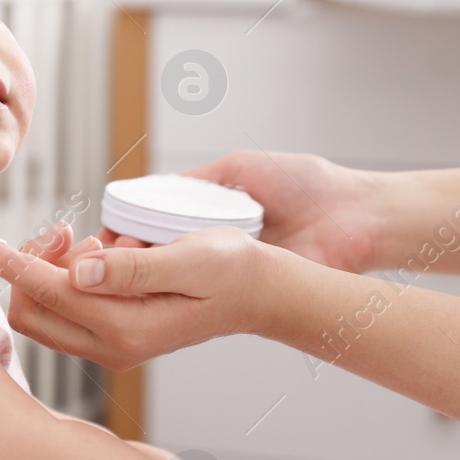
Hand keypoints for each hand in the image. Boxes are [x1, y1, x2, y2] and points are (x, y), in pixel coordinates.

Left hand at [0, 224, 278, 370]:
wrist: (259, 294)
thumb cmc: (231, 270)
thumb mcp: (191, 259)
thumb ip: (133, 267)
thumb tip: (79, 269)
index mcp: (125, 326)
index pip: (45, 291)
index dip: (5, 261)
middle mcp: (110, 345)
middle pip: (31, 308)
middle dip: (32, 264)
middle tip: (69, 231)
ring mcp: (110, 346)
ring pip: (44, 309)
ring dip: (50, 270)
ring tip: (95, 242)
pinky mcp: (113, 337)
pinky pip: (64, 309)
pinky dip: (65, 278)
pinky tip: (99, 255)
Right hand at [103, 150, 379, 273]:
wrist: (356, 216)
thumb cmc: (308, 184)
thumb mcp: (242, 167)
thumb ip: (198, 179)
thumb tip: (152, 188)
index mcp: (208, 211)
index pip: (149, 224)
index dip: (122, 233)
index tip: (103, 238)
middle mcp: (212, 242)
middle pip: (151, 255)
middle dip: (121, 259)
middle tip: (104, 259)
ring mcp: (226, 268)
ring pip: (169, 277)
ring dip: (141, 278)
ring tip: (120, 272)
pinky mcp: (245, 287)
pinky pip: (202, 293)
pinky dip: (174, 292)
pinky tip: (154, 289)